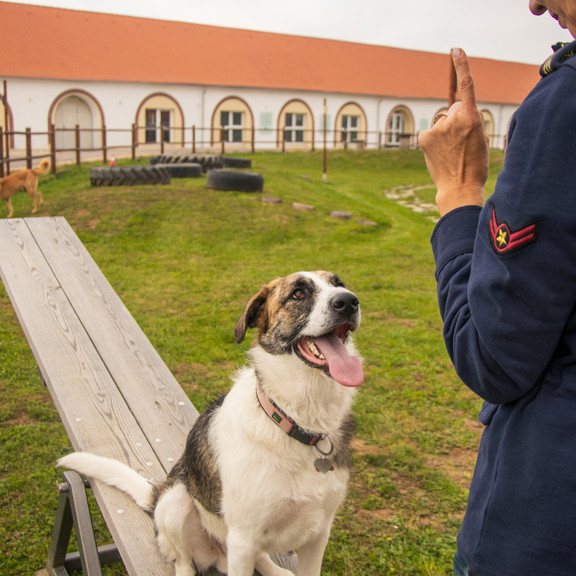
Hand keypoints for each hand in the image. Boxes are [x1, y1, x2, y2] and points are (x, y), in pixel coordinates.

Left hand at [419, 48, 488, 216]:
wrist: (458, 187)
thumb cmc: (474, 165)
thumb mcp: (480, 137)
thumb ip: (468, 119)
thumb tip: (450, 111)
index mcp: (472, 118)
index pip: (466, 86)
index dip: (461, 65)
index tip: (455, 50)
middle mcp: (453, 119)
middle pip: (455, 108)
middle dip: (457, 119)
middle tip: (462, 142)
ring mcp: (437, 128)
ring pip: (442, 121)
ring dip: (445, 130)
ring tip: (451, 151)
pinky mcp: (425, 136)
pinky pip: (430, 131)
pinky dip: (433, 139)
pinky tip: (439, 153)